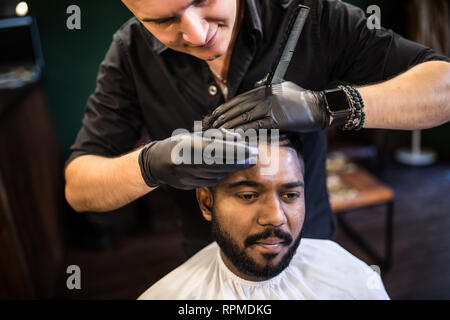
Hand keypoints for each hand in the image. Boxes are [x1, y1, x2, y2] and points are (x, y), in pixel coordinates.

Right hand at [138, 130, 257, 189]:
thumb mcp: (194, 136)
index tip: (251, 149)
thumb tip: (238, 139)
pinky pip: (210, 181)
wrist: (155, 163)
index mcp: (187, 146)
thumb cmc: (179, 144)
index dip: (236, 150)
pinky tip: (227, 170)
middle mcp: (186, 162)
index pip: (218, 149)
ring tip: (244, 162)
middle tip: (254, 157)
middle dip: (239, 161)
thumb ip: (215, 137)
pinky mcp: (188, 185)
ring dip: (232, 168)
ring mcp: (186, 176)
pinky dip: (221, 175)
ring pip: (217, 173)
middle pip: (220, 163)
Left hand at [209, 81, 328, 132]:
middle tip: (209, 128)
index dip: (224, 109)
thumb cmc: (302, 97)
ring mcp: (270, 107)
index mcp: (263, 89)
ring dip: (229, 127)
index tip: (213, 117)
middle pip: (237, 109)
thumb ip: (268, 86)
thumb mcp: (283, 86)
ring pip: (244, 118)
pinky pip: (256, 127)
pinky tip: (234, 138)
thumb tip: (257, 85)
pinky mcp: (278, 120)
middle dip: (221, 119)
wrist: (319, 107)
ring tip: (217, 135)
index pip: (238, 100)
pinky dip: (244, 133)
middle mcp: (264, 96)